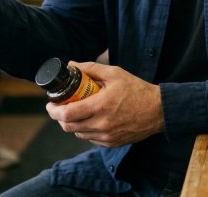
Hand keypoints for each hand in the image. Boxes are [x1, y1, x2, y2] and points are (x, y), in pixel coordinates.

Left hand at [46, 61, 164, 147]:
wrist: (158, 110)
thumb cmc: (136, 89)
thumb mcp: (114, 73)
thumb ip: (91, 68)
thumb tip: (71, 65)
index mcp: (101, 106)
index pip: (67, 114)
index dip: (53, 110)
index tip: (50, 103)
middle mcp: (102, 125)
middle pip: (68, 127)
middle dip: (59, 117)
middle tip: (59, 107)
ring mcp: (107, 137)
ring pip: (78, 134)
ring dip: (72, 124)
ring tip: (76, 111)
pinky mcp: (112, 143)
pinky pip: (90, 139)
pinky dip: (85, 130)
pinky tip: (90, 119)